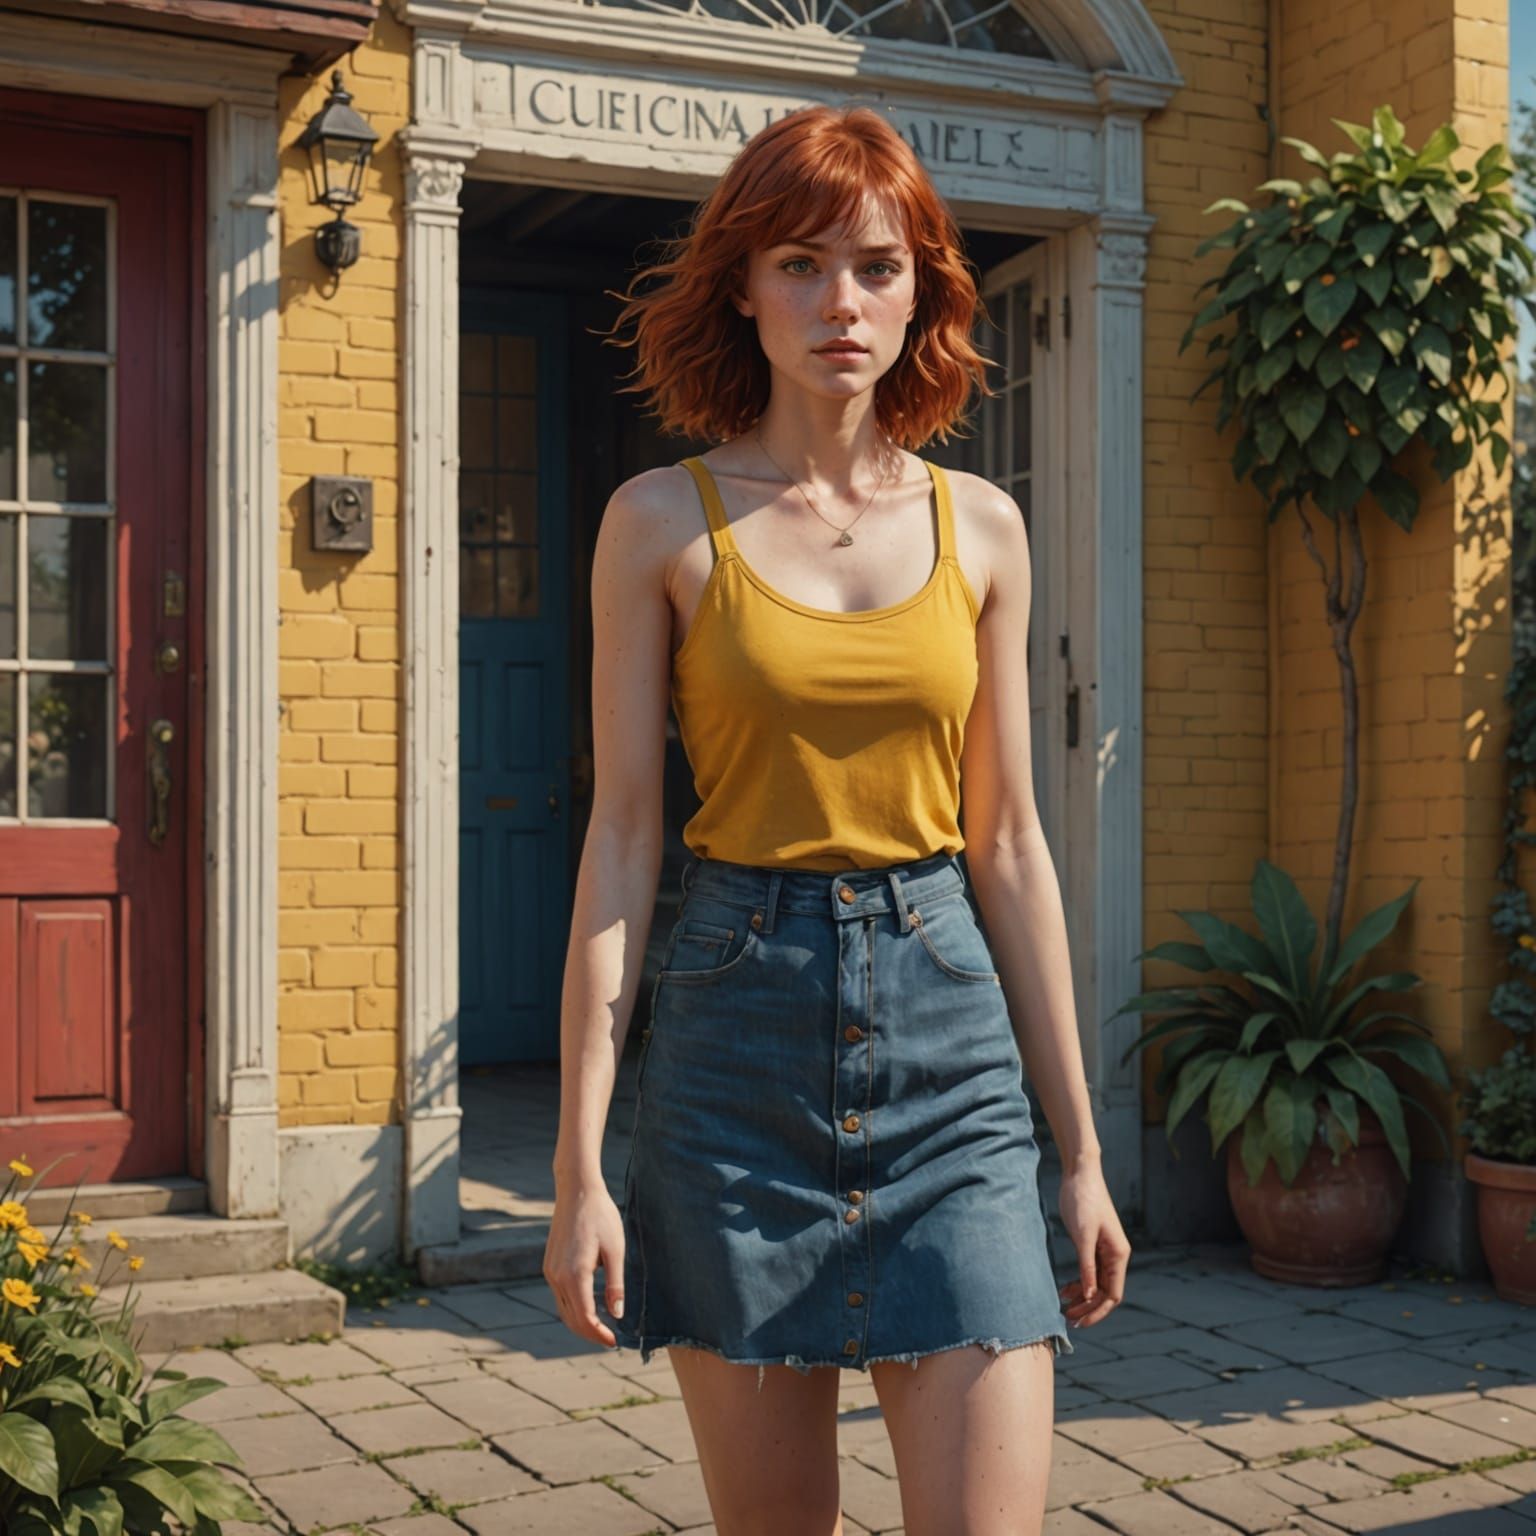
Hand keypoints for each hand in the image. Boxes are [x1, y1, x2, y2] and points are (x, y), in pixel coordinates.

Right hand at [543, 1176, 625, 1347]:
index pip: (585, 1318)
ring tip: (602, 1328)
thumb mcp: (616, 1250)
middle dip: (590, 1334)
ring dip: (581, 1323)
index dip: (599, 1335)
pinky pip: (560, 1296)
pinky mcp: (550, 1265)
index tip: (615, 1342)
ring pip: (563, 1309)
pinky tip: (589, 1307)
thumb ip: (615, 1284)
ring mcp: (550, 1271)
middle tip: (610, 1340)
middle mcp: (557, 1277)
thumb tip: (618, 1314)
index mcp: (575, 1275)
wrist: (577, 1190)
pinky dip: (574, 1308)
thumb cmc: (600, 1216)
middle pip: (571, 1319)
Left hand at [1056, 1158, 1130, 1328]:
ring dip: (1082, 1297)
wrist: (1079, 1174)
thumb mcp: (1083, 1235)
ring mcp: (1104, 1250)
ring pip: (1096, 1283)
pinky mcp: (1092, 1244)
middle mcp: (1115, 1255)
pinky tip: (1064, 1289)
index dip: (1097, 1311)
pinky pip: (1089, 1271)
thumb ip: (1086, 1266)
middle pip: (1105, 1292)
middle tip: (1068, 1319)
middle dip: (1088, 1308)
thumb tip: (1089, 1295)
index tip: (1079, 1321)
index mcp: (1118, 1255)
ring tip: (1063, 1306)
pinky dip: (1078, 1282)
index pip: (1113, 1294)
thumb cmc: (1083, 1200)